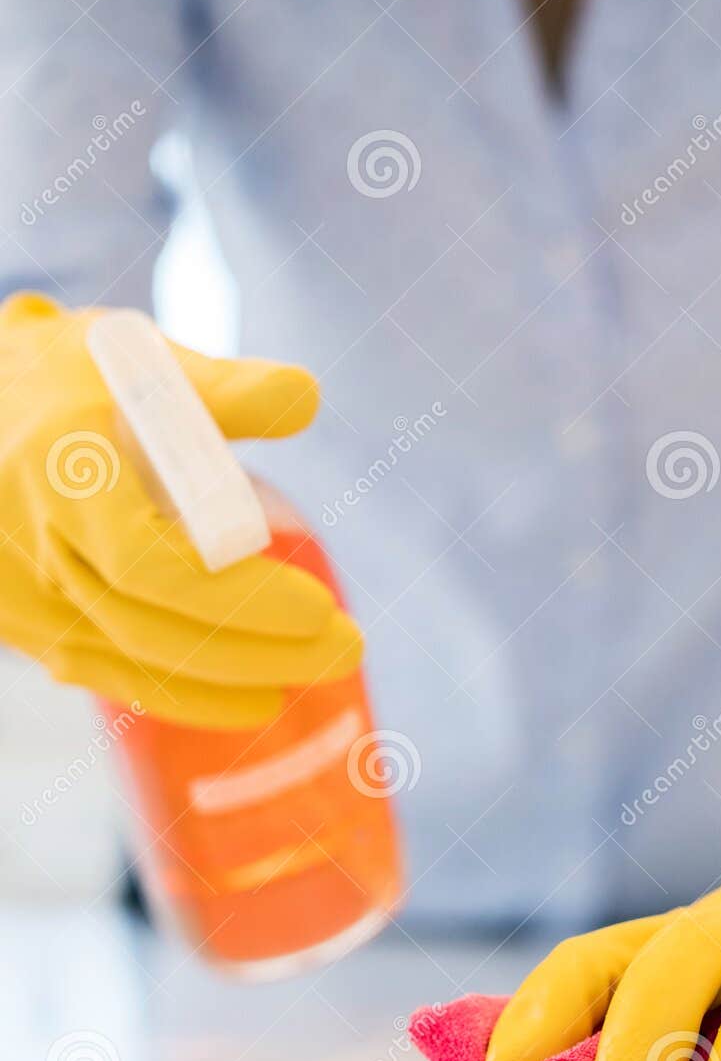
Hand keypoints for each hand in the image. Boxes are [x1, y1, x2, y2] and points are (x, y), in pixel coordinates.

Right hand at [0, 292, 360, 725]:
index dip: (235, 599)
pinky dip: (185, 696)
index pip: (148, 565)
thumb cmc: (71, 379)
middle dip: (258, 648)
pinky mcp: (25, 625)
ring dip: (234, 677)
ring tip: (320, 670)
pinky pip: (109, 676)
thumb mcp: (141, 360)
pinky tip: (255, 700)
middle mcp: (35, 543)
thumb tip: (306, 399)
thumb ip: (226, 386)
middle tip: (348, 648)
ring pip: (134, 661)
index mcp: (63, 470)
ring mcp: (22, 595)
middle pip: (152, 626)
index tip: (318, 609)